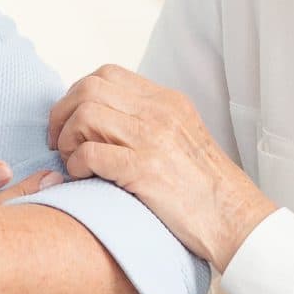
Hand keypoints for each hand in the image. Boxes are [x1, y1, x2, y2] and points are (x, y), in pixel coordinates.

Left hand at [49, 66, 274, 267]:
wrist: (235, 218)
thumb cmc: (205, 187)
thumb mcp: (182, 135)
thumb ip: (148, 121)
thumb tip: (103, 121)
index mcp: (166, 101)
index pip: (106, 74)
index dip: (77, 93)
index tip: (70, 119)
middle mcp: (158, 112)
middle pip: (89, 89)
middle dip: (62, 114)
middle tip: (59, 141)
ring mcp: (152, 139)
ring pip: (86, 116)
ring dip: (68, 140)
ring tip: (73, 162)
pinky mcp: (144, 170)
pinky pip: (91, 154)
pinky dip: (76, 165)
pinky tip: (82, 177)